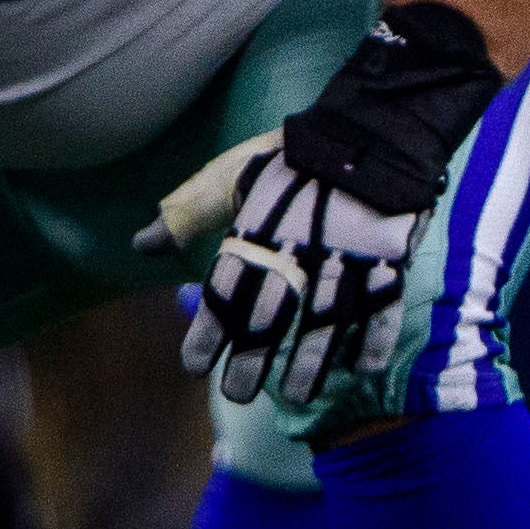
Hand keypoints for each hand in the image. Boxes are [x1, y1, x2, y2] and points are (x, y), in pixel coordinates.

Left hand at [144, 135, 424, 405]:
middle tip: (237, 395)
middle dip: (251, 361)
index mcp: (256, 235)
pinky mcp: (389, 260)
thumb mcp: (230, 178)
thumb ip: (187, 214)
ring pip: (325, 324)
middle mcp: (297, 255)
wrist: (370, 132)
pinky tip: (362, 367)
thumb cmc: (292, 157)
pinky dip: (374, 339)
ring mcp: (347, 260)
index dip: (208, 334)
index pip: (224, 295)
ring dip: (309, 363)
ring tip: (298, 396)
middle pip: (270, 319)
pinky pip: (383, 309)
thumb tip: (140, 245)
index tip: (195, 366)